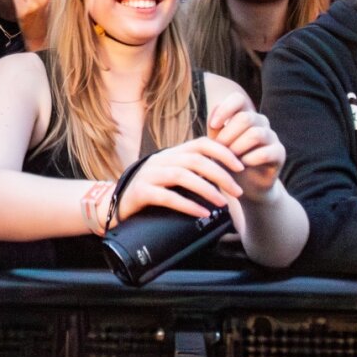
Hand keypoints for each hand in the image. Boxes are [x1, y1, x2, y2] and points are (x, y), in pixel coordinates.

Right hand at [116, 138, 244, 220]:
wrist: (117, 203)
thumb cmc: (151, 190)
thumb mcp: (172, 175)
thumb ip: (193, 171)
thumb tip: (226, 177)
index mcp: (172, 153)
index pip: (201, 143)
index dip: (223, 152)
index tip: (240, 166)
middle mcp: (161, 160)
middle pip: (196, 160)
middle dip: (221, 175)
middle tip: (238, 191)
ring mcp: (150, 175)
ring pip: (183, 176)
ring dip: (207, 190)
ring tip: (223, 204)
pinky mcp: (142, 192)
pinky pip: (168, 197)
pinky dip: (188, 205)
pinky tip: (202, 213)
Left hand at [207, 91, 284, 199]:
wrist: (241, 185)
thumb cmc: (226, 159)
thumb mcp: (216, 143)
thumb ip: (214, 127)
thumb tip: (215, 112)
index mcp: (245, 114)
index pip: (238, 99)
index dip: (225, 109)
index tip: (213, 125)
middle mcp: (261, 122)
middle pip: (245, 118)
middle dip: (228, 135)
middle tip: (219, 150)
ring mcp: (272, 136)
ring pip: (255, 134)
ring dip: (238, 148)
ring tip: (230, 159)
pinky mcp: (280, 153)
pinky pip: (265, 152)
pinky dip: (250, 159)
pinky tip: (242, 165)